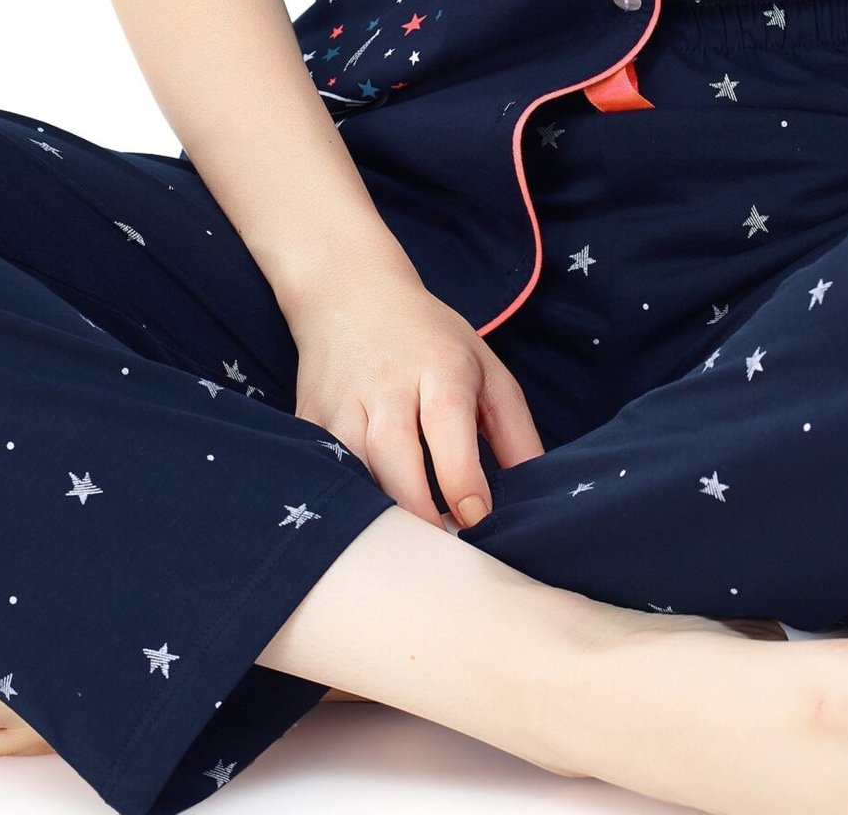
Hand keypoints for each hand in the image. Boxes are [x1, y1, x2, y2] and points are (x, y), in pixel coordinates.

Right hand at [283, 259, 544, 528]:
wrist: (350, 293)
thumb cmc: (431, 341)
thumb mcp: (486, 370)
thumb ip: (515, 432)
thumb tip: (538, 494)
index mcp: (439, 367)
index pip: (447, 423)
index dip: (461, 478)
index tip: (475, 519)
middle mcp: (387, 383)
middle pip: (394, 453)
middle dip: (418, 510)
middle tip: (443, 552)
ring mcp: (342, 401)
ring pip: (354, 467)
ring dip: (380, 512)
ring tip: (409, 550)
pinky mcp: (310, 418)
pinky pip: (323, 469)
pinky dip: (344, 499)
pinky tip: (365, 527)